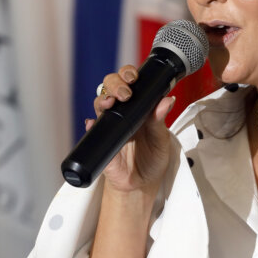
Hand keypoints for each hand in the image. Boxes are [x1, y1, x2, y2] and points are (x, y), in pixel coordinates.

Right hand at [90, 65, 175, 194]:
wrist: (142, 183)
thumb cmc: (153, 158)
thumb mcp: (161, 140)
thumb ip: (160, 120)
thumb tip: (167, 100)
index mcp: (138, 106)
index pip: (129, 81)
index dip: (128, 74)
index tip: (133, 77)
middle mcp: (122, 111)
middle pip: (110, 86)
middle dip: (115, 83)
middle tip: (125, 93)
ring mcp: (110, 125)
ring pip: (99, 102)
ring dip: (102, 99)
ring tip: (109, 103)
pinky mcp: (101, 140)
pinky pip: (91, 129)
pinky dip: (90, 124)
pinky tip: (92, 123)